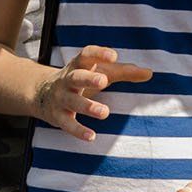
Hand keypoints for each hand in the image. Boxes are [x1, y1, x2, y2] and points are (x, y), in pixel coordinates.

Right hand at [32, 45, 151, 141]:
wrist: (41, 93)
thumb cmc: (80, 80)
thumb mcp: (99, 72)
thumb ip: (124, 72)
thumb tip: (149, 73)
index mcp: (79, 65)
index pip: (86, 55)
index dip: (99, 54)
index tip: (113, 56)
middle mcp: (67, 79)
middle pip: (76, 77)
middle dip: (88, 79)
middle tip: (103, 81)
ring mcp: (60, 98)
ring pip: (72, 101)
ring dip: (87, 106)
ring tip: (104, 113)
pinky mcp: (57, 116)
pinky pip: (67, 123)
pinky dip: (78, 130)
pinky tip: (91, 137)